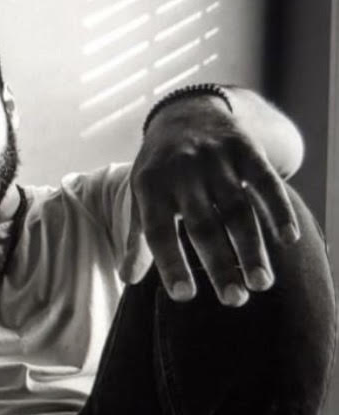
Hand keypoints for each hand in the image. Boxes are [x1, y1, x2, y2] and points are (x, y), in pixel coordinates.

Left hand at [121, 96, 299, 305]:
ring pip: (236, 209)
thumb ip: (138, 237)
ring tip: (261, 283)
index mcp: (150, 187)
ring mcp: (215, 160)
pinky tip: (288, 239)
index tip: (183, 296)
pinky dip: (278, 209)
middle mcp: (182, 173)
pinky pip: (264, 181)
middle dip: (219, 264)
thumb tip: (126, 279)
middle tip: (234, 301)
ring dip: (250, 247)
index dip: (170, 263)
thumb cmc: (160, 169)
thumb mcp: (142, 195)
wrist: (187, 113)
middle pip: (203, 226)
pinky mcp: (245, 150)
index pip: (158, 232)